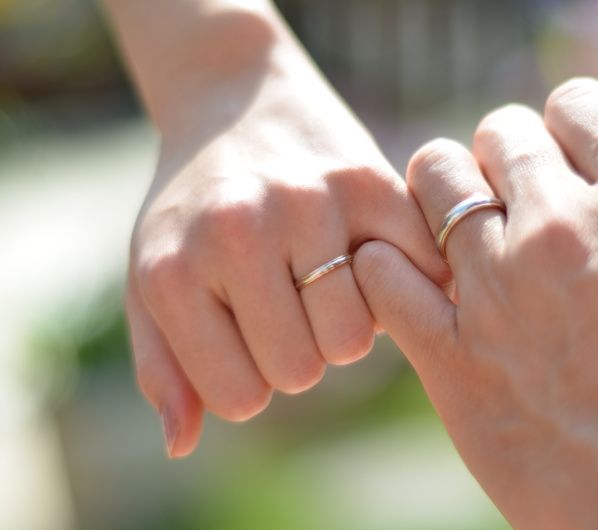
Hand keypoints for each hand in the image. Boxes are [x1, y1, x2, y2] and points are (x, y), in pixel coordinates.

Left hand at [124, 7, 446, 457]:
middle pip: (304, 370)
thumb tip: (182, 445)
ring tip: (327, 285)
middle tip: (291, 310)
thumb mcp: (153, 281)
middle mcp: (241, 233)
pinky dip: (403, 283)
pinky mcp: (371, 181)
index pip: (241, 398)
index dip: (251, 380)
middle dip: (300, 353)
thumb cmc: (193, 209)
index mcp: (174, 271)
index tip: (250, 339)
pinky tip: (376, 260)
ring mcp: (312, 203)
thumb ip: (163, 367)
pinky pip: (410, 277)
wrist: (235, 98)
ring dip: (346, 325)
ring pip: (356, 336)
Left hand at [353, 78, 597, 527]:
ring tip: (461, 228)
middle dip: (506, 154)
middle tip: (517, 197)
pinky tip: (408, 276)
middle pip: (498, 134)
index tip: (570, 158)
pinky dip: (385, 263)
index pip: (574, 104)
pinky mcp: (453, 356)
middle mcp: (561, 224)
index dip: (569, 125)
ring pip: (431, 179)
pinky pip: (383, 275)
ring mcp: (499, 289)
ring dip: (441, 191)